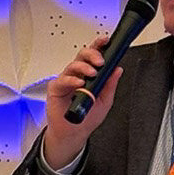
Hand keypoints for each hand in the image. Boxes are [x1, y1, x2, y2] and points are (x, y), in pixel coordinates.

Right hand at [42, 36, 123, 170]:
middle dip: (92, 54)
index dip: (99, 46)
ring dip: (84, 67)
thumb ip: (110, 85)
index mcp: (88, 74)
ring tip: (92, 73)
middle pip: (82, 55)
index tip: (106, 41)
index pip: (93, 56)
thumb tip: (117, 70)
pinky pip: (63, 80)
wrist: (74, 133)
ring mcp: (66, 80)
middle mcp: (77, 74)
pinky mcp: (56, 88)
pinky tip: (79, 83)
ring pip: (73, 65)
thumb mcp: (105, 100)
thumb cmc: (87, 117)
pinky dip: (72, 80)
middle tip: (100, 61)